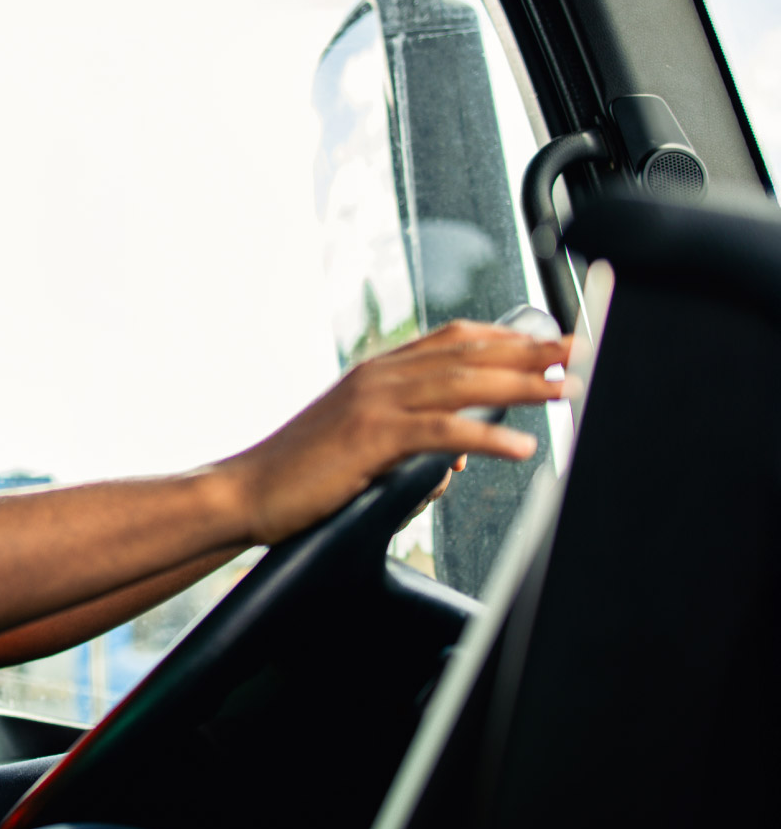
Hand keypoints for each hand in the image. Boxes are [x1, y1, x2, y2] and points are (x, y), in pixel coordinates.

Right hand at [214, 321, 567, 544]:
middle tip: (582, 352)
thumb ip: (413, 447)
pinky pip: (442, 431)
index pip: (456, 339)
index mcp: (377, 372)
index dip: (510, 336)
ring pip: (464, 382)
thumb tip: (459, 460)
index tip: (554, 342)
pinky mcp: (370, 437)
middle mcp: (379, 377)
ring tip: (568, 390)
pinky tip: (520, 446)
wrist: (247, 492)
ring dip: (523, 384)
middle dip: (533, 352)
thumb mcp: (363, 452)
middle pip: (471, 353)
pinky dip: (487, 436)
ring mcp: (374, 403)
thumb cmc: (301, 477)